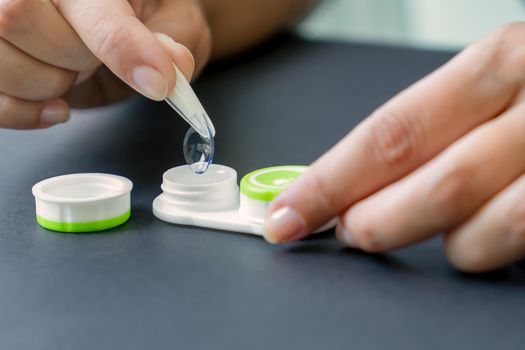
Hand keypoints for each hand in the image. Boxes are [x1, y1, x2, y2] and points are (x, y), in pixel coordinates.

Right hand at [0, 0, 210, 128]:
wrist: (124, 26)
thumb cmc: (143, 16)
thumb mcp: (167, 20)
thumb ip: (169, 39)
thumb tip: (175, 64)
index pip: (90, 8)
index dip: (123, 46)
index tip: (159, 82)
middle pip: (18, 20)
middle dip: (72, 58)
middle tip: (93, 59)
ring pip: (0, 60)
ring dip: (49, 84)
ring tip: (73, 72)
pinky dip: (26, 113)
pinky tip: (56, 104)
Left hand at [264, 23, 524, 272]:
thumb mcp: (493, 87)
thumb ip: (431, 132)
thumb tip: (352, 184)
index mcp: (503, 62)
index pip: (391, 134)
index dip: (330, 182)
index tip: (287, 215)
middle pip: (435, 185)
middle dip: (378, 221)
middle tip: (353, 230)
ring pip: (485, 233)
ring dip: (447, 244)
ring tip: (443, 228)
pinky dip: (493, 251)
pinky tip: (491, 231)